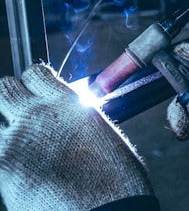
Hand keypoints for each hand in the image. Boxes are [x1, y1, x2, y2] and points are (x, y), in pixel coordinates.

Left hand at [0, 64, 152, 210]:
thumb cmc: (114, 180)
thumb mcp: (102, 135)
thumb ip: (77, 118)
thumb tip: (69, 119)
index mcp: (66, 102)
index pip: (34, 73)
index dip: (33, 82)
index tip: (35, 92)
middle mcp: (38, 114)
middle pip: (5, 88)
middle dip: (10, 98)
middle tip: (19, 115)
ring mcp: (16, 140)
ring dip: (5, 130)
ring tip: (18, 147)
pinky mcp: (4, 168)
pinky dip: (2, 157)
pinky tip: (14, 169)